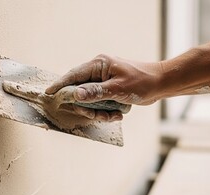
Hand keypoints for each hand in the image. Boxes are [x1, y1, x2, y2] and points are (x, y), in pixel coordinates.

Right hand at [45, 54, 162, 120]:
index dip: (60, 85)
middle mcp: (98, 71)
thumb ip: (95, 92)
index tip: (49, 93)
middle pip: (80, 92)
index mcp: (99, 65)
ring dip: (99, 111)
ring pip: (90, 101)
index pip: (73, 75)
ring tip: (114, 115)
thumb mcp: (118, 88)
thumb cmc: (142, 82)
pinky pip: (100, 104)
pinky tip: (118, 114)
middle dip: (88, 107)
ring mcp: (103, 81)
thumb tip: (75, 94)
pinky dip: (106, 111)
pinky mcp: (109, 90)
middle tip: (98, 115)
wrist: (161, 84)